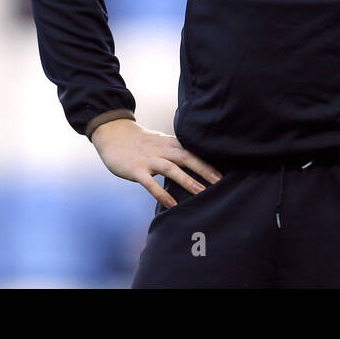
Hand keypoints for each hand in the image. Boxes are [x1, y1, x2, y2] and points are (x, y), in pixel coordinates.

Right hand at [91, 118, 222, 208]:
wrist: (113, 133)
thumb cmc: (141, 142)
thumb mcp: (161, 142)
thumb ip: (177, 152)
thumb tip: (197, 167)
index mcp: (171, 143)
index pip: (194, 152)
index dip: (210, 163)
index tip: (226, 174)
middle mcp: (162, 150)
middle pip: (188, 158)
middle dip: (205, 171)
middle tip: (221, 183)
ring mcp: (149, 159)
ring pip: (171, 169)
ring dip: (188, 181)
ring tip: (202, 194)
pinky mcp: (136, 169)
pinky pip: (150, 183)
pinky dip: (162, 194)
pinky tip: (172, 205)